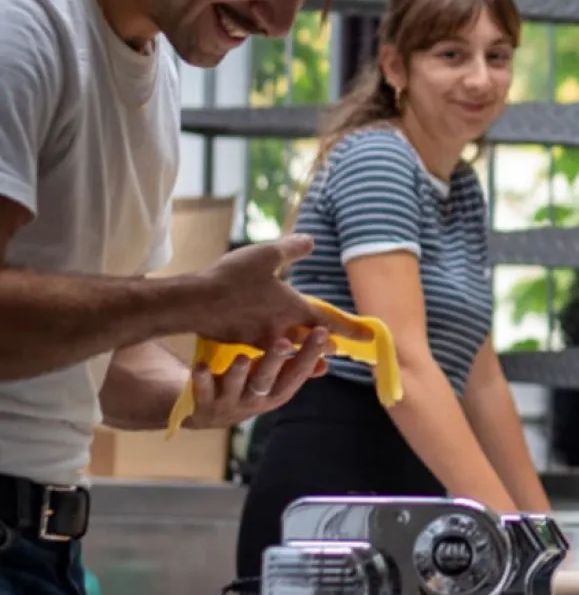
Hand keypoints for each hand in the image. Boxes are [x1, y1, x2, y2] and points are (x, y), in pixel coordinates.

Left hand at [183, 326, 329, 429]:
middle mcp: (254, 402)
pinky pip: (201, 393)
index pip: (297, 374)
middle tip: (284, 342)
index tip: (320, 331)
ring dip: (239, 374)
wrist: (202, 412)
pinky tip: (201, 366)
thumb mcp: (271, 382)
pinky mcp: (202, 407)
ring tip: (243, 357)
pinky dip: (201, 381)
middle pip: (267, 382)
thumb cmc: (244, 389)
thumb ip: (294, 370)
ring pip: (236, 389)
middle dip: (276, 363)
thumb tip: (326, 361)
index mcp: (275, 394)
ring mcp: (228, 405)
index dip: (309, 354)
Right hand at [195, 234, 370, 346]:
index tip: (369, 337)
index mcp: (294, 309)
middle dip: (326, 344)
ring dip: (303, 351)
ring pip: (290, 349)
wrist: (194, 303)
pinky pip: (267, 350)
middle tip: (338, 347)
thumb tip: (312, 241)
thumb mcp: (267, 254)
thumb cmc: (233, 276)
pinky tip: (271, 343)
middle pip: (312, 342)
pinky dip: (276, 349)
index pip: (330, 323)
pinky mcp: (241, 343)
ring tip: (312, 353)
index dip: (351, 330)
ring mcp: (261, 341)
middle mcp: (282, 330)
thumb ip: (292, 248)